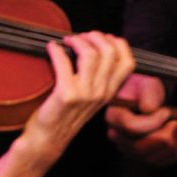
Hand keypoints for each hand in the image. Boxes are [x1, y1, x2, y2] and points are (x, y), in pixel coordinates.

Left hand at [21, 32, 138, 152]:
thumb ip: (98, 79)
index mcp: (109, 92)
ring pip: (91, 54)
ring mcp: (85, 94)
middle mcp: (101, 92)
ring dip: (77, 41)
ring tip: (68, 41)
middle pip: (109, 52)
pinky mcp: (66, 94)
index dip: (117, 44)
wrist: (49, 138)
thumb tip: (95, 49)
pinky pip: (64, 61)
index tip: (102, 38)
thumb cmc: (65, 115)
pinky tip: (52, 48)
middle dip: (94, 37)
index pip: (128, 62)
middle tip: (81, 37)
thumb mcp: (91, 99)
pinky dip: (56, 50)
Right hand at [104, 71, 176, 165]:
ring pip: (149, 158)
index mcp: (114, 116)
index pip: (131, 126)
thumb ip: (147, 94)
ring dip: (171, 147)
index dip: (152, 122)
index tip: (166, 111)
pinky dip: (173, 157)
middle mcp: (117, 135)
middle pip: (139, 146)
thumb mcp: (147, 84)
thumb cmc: (145, 89)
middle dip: (164, 138)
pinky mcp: (142, 155)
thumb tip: (149, 109)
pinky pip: (157, 163)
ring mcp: (129, 148)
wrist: (148, 97)